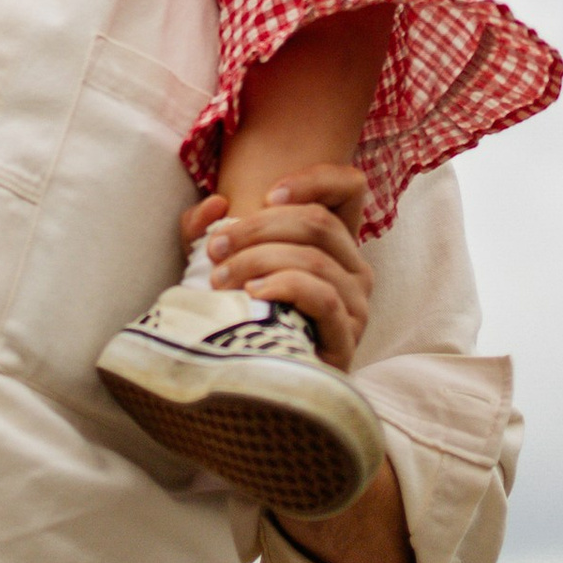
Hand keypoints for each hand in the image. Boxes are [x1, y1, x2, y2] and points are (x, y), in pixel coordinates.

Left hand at [182, 164, 373, 368]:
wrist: (256, 383)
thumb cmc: (243, 315)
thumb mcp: (221, 263)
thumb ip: (206, 230)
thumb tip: (215, 205)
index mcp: (334, 243)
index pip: (349, 186)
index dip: (313, 179)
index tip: (266, 194)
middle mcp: (355, 268)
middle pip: (318, 221)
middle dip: (258, 228)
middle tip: (217, 247)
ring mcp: (356, 303)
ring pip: (315, 259)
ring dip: (260, 260)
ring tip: (222, 278)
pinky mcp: (347, 338)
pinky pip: (323, 298)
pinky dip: (285, 287)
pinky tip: (253, 295)